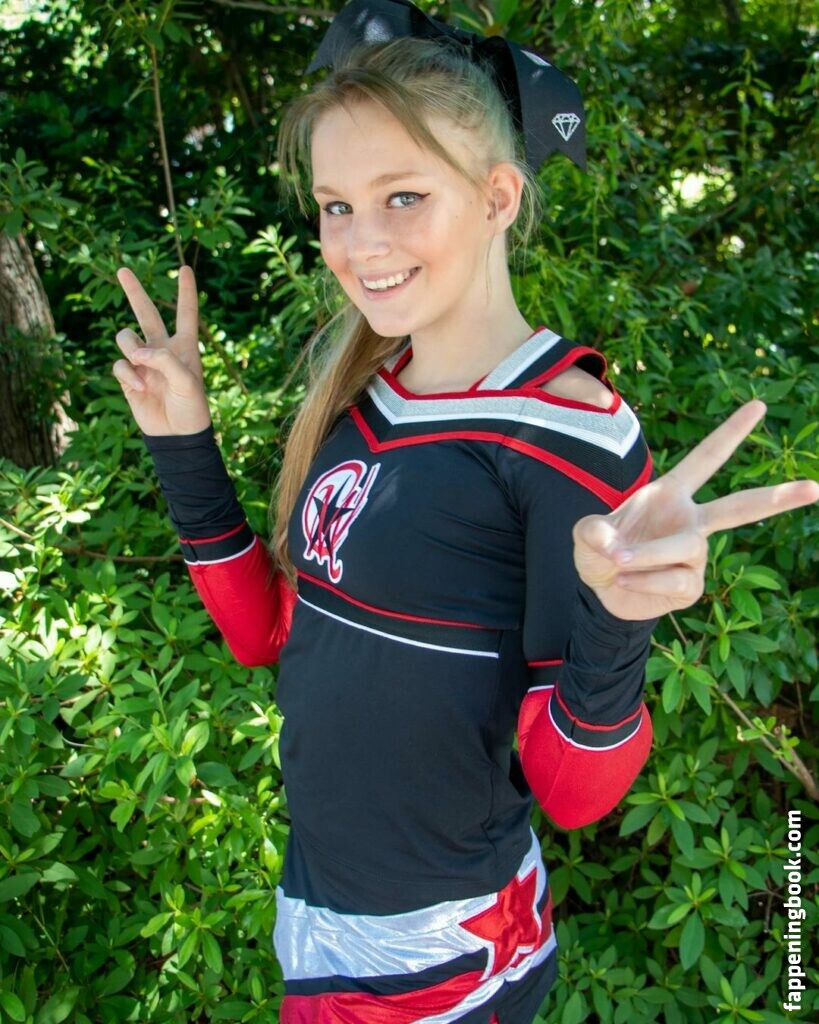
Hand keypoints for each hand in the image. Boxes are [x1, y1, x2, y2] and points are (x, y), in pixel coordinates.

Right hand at [112, 265, 211, 435]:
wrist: (177, 435)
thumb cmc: (191, 408)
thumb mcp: (187, 382)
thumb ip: (164, 360)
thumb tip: (135, 352)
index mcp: (185, 346)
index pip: (186, 313)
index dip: (186, 291)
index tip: (185, 269)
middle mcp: (162, 349)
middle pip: (146, 313)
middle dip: (134, 291)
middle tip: (122, 269)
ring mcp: (143, 362)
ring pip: (126, 337)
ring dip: (131, 348)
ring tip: (141, 365)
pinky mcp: (129, 377)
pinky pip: (119, 364)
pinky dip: (127, 374)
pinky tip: (140, 388)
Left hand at [573, 400, 818, 620]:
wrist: (601, 591)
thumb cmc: (600, 550)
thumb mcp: (586, 534)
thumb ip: (592, 531)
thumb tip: (611, 543)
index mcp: (671, 494)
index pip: (705, 459)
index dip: (730, 433)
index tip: (759, 406)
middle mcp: (690, 520)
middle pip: (740, 507)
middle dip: (778, 498)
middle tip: (816, 488)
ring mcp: (695, 555)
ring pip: (686, 547)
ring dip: (648, 554)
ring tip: (618, 561)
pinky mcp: (691, 586)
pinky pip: (675, 579)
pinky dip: (644, 581)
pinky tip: (624, 581)